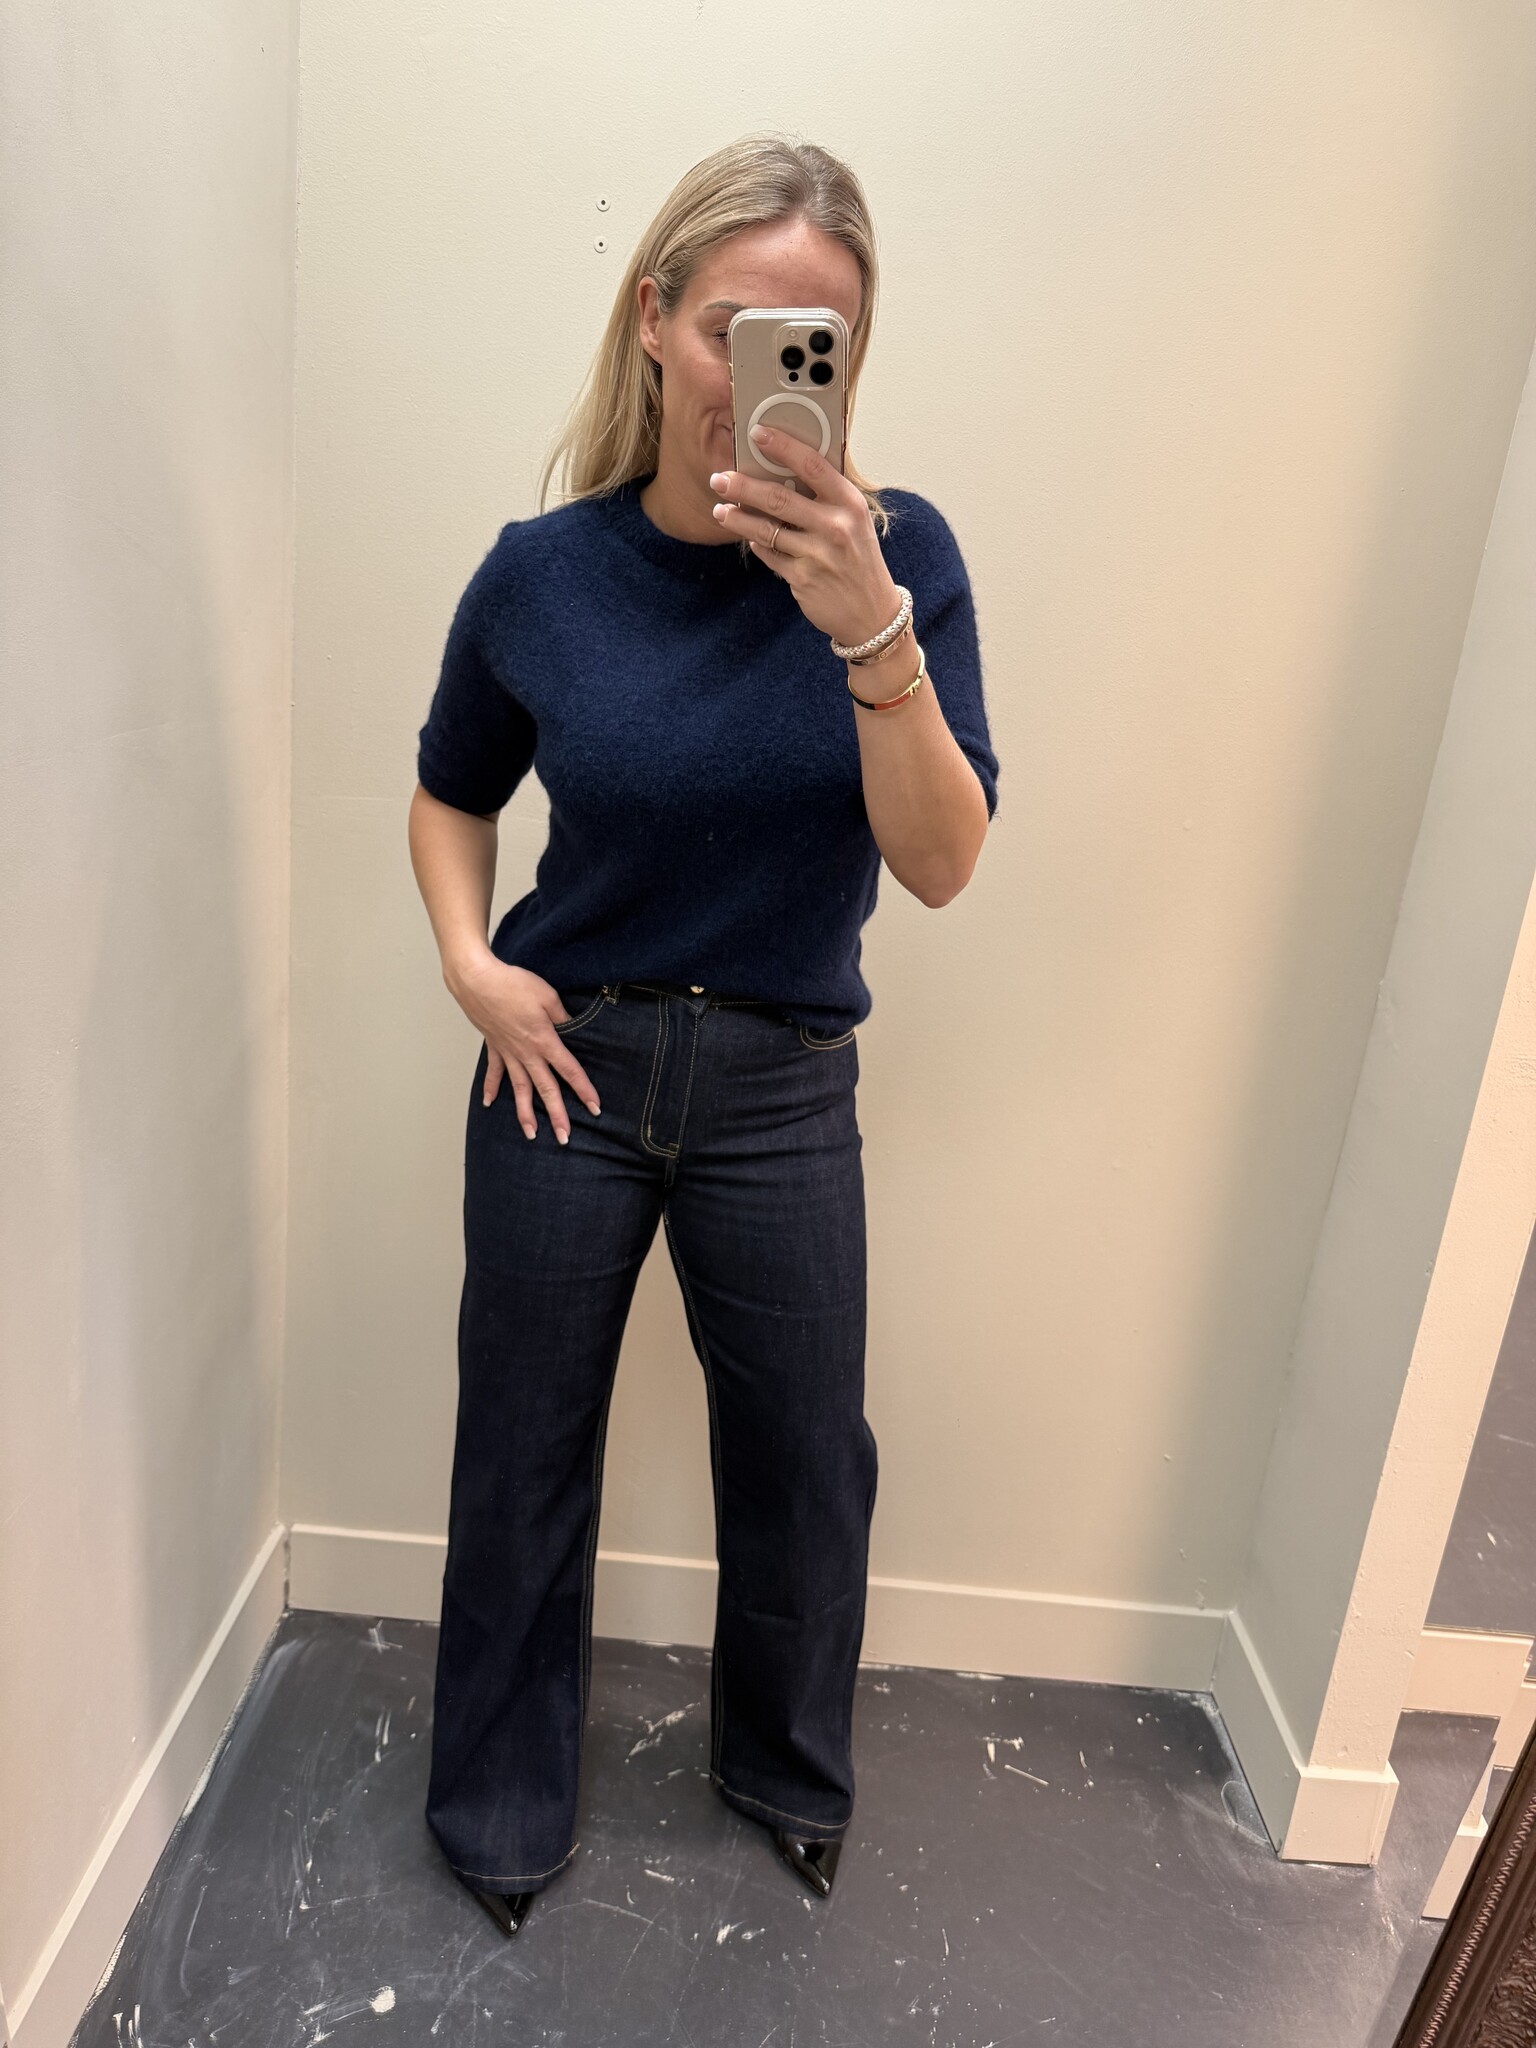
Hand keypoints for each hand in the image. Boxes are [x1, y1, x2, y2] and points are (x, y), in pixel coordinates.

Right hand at [448, 958, 601, 1140]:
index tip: (594, 1108)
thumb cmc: (513, 984)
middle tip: (564, 1138)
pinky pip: (494, 1073)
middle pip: (545, 1089)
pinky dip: (491, 1089)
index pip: (569, 1070)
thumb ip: (562, 1016)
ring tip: (531, 1134)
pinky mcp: (494, 1047)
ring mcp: (508, 1053)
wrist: (478, 981)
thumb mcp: (548, 996)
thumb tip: (572, 1027)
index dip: (584, 1090)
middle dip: (557, 1115)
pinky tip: (489, 1104)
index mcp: (544, 1041)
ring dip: (525, 1113)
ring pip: (520, 1089)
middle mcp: (526, 1053)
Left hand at [709, 424, 902, 646]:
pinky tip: (750, 539)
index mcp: (850, 504)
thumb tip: (784, 473)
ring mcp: (817, 554)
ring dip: (738, 519)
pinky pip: (770, 555)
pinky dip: (758, 545)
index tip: (758, 433)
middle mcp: (835, 526)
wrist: (872, 613)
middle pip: (779, 497)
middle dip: (743, 486)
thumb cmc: (860, 560)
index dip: (782, 446)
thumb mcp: (855, 522)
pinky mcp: (802, 579)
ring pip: (766, 529)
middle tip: (719, 479)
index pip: (812, 466)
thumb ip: (826, 499)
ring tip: (720, 511)